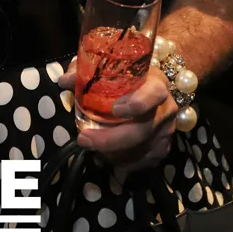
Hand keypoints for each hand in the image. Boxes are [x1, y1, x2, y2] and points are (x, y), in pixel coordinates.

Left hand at [58, 59, 177, 174]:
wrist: (152, 88)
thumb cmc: (126, 77)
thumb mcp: (108, 68)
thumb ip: (87, 72)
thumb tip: (64, 81)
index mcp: (155, 83)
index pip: (153, 94)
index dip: (137, 104)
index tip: (113, 109)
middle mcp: (166, 107)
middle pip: (141, 130)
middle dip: (110, 140)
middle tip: (84, 140)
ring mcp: (167, 130)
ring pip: (141, 150)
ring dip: (113, 154)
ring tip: (91, 148)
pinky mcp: (164, 147)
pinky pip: (145, 162)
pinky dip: (124, 163)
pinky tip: (108, 157)